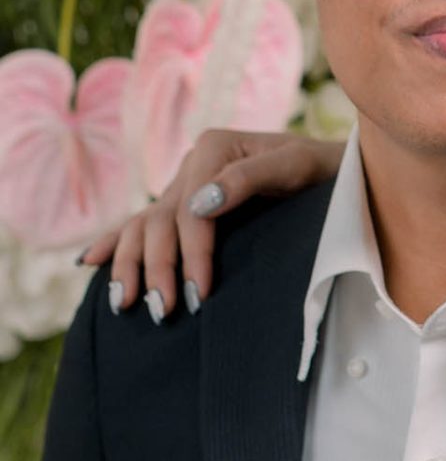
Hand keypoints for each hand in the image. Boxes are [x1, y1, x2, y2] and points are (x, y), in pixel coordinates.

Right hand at [82, 128, 345, 316]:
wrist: (340, 170)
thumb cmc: (325, 170)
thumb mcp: (298, 166)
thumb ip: (251, 178)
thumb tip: (201, 205)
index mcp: (214, 149)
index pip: (190, 211)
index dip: (192, 254)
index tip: (201, 294)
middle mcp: (193, 164)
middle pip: (160, 221)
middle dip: (157, 269)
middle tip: (162, 312)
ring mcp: (185, 184)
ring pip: (142, 225)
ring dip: (128, 264)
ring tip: (123, 303)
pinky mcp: (185, 204)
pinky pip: (142, 223)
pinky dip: (116, 242)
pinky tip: (91, 262)